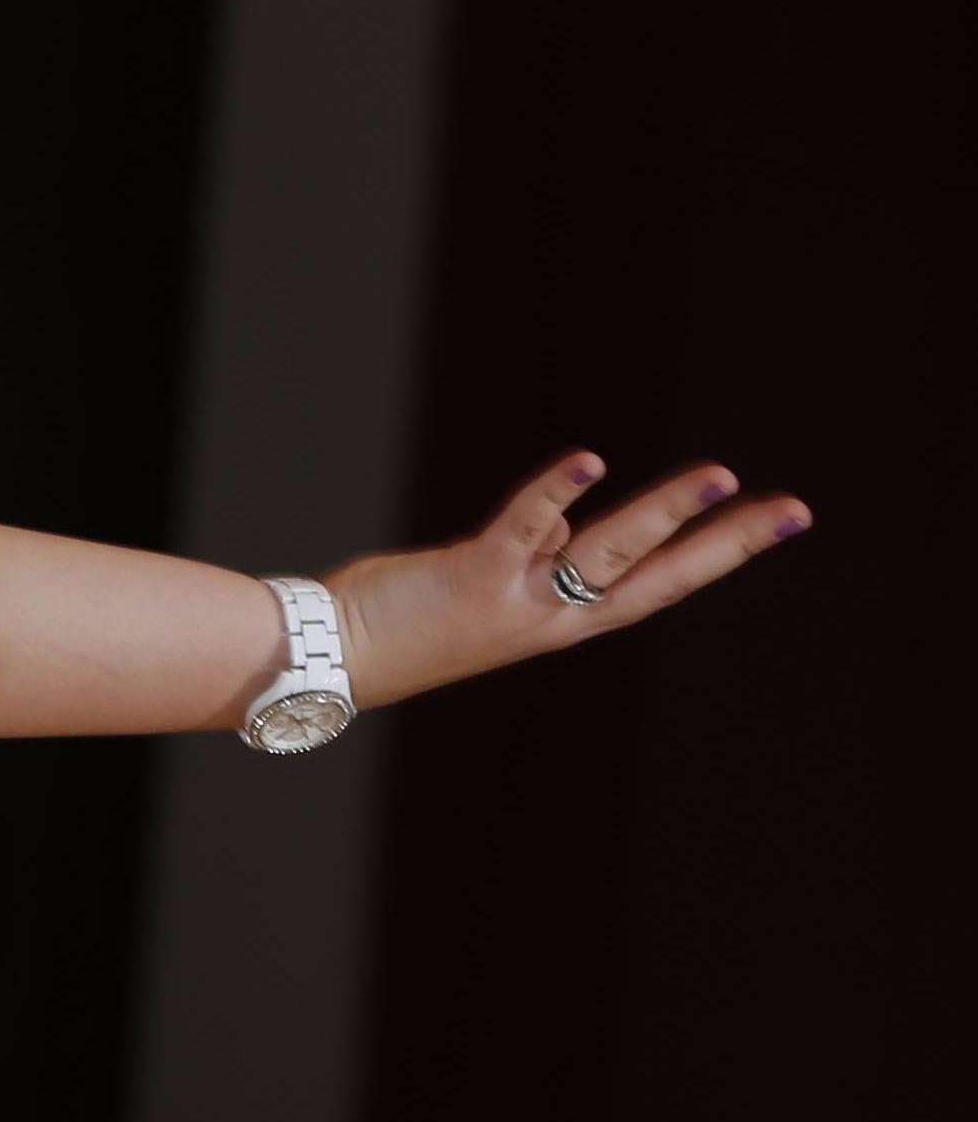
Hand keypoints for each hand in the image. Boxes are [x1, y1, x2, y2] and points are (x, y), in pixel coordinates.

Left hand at [333, 448, 814, 707]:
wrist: (327, 661)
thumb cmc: (398, 619)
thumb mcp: (483, 588)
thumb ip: (528, 556)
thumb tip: (567, 522)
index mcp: (557, 616)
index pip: (652, 582)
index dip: (712, 553)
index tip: (770, 520)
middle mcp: (551, 615)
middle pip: (658, 577)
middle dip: (727, 544)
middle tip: (793, 511)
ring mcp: (517, 599)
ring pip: (608, 552)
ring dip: (665, 513)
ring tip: (721, 477)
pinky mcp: (473, 577)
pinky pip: (522, 529)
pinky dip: (554, 494)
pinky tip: (589, 460)